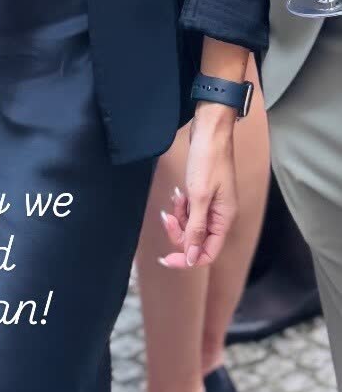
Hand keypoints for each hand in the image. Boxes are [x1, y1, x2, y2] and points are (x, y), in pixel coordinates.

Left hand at [160, 107, 237, 268]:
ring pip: (191, 226)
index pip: (208, 254)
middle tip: (167, 218)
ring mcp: (213, 206)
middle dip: (179, 233)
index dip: (187, 259)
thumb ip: (195, 229)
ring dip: (179, 217)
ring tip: (177, 198)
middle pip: (197, 241)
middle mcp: (221, 216)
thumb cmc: (208, 160)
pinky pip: (190, 211)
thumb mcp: (198, 197)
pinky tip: (179, 193)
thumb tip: (192, 258)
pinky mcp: (204, 195)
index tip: (165, 258)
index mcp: (225, 219)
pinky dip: (182, 206)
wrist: (210, 132)